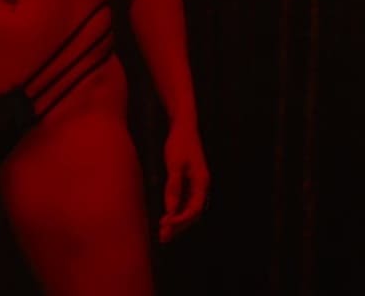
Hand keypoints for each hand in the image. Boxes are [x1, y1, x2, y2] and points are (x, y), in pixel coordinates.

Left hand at [158, 121, 208, 242]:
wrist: (183, 126)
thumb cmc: (179, 143)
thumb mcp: (175, 164)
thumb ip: (174, 186)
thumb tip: (171, 209)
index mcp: (201, 182)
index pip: (194, 209)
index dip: (181, 219)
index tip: (166, 224)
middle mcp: (201, 186)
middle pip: (193, 213)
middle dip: (179, 226)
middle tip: (162, 237)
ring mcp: (196, 184)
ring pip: (189, 209)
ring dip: (177, 221)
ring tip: (163, 233)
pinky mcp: (189, 181)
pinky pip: (185, 202)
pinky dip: (176, 211)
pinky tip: (167, 217)